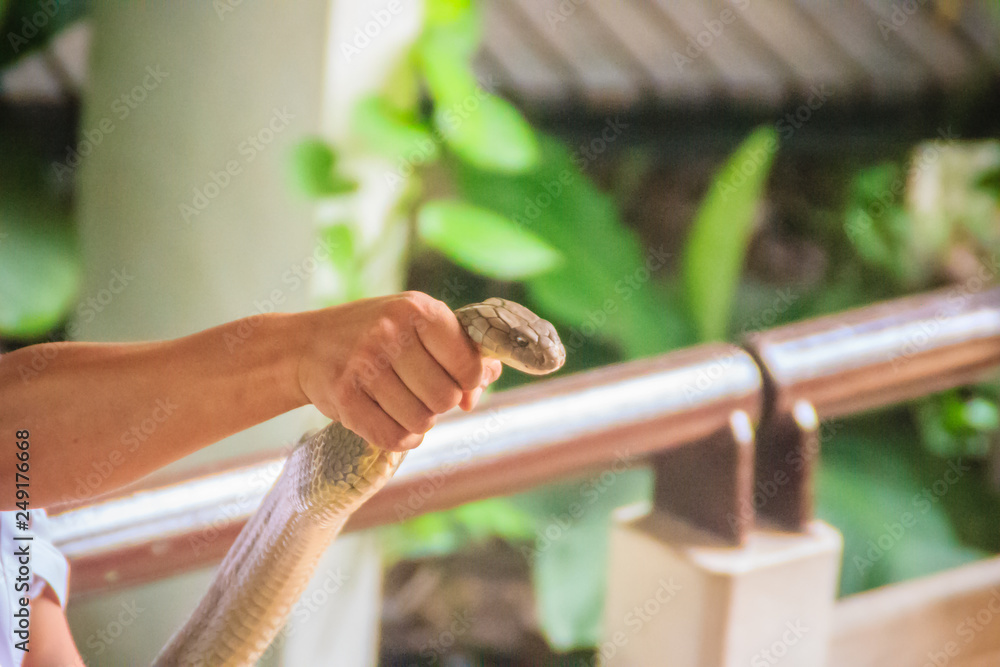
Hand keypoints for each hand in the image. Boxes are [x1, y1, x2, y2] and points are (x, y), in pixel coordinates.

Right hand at [297, 292, 502, 450]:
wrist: (307, 345)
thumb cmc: (375, 335)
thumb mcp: (418, 326)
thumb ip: (460, 350)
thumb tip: (484, 384)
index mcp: (417, 310)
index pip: (469, 365)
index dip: (467, 381)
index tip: (453, 379)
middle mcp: (390, 333)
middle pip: (445, 398)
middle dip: (440, 403)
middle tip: (421, 392)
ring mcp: (364, 365)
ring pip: (421, 421)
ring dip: (419, 421)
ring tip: (403, 404)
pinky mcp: (344, 398)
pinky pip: (393, 437)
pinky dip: (401, 438)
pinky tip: (392, 421)